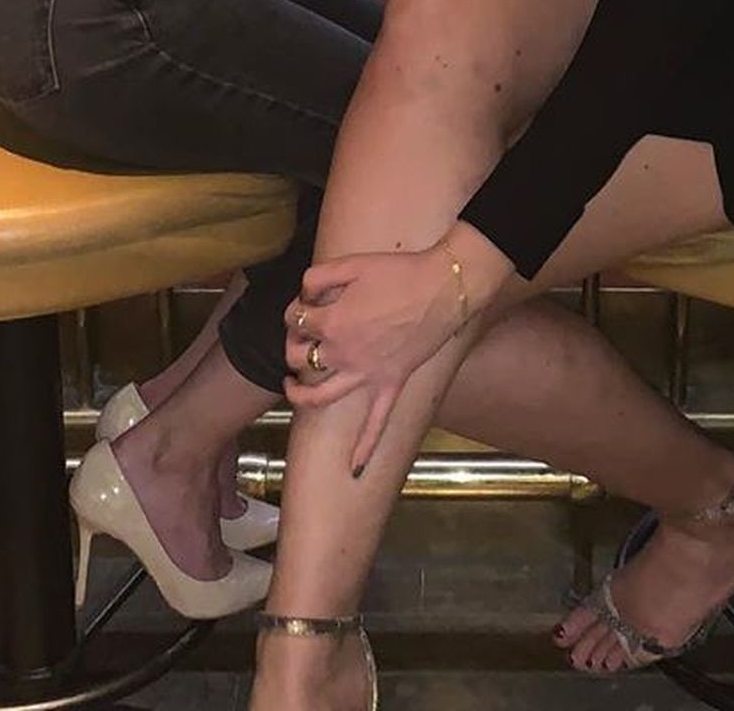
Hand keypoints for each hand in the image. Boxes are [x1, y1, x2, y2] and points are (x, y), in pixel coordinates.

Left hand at [284, 246, 466, 473]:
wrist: (442, 288)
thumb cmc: (399, 273)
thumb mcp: (352, 263)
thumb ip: (318, 276)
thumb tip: (303, 293)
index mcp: (332, 323)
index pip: (297, 319)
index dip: (296, 308)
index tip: (305, 302)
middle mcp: (343, 355)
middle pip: (301, 356)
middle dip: (293, 343)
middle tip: (301, 332)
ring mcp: (367, 375)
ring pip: (321, 396)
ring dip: (300, 396)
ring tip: (290, 387)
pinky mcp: (391, 384)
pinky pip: (377, 423)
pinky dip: (365, 447)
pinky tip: (354, 469)